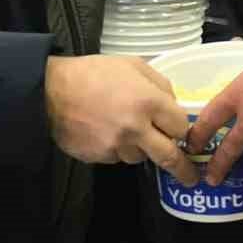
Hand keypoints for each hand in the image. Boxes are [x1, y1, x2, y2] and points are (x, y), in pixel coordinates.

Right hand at [44, 55, 197, 184]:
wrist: (50, 90)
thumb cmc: (94, 72)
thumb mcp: (133, 65)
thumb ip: (160, 85)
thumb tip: (173, 105)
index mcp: (148, 102)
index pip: (181, 127)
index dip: (182, 128)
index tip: (181, 131)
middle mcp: (135, 129)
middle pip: (169, 157)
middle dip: (183, 169)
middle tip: (192, 178)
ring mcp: (115, 146)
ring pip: (140, 157)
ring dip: (141, 148)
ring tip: (125, 127)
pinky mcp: (97, 157)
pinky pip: (117, 157)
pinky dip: (118, 148)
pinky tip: (106, 131)